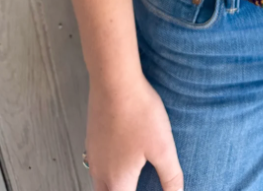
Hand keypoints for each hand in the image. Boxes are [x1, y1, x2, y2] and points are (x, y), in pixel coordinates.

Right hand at [86, 73, 183, 190]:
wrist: (114, 82)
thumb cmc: (139, 113)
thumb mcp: (163, 147)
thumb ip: (170, 176)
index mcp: (118, 180)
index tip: (147, 188)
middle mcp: (100, 172)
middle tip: (138, 184)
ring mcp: (93, 154)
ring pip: (99, 183)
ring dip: (113, 185)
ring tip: (130, 178)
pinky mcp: (92, 138)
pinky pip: (97, 164)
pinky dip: (108, 169)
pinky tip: (120, 156)